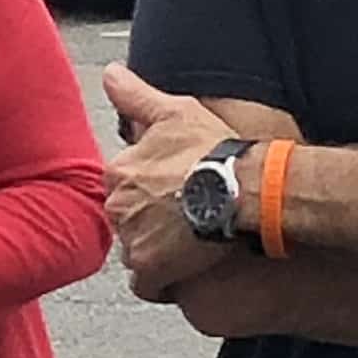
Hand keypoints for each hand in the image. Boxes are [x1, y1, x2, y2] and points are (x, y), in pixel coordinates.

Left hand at [101, 64, 232, 303]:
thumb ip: (136, 95)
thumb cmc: (214, 149)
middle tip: (183, 221)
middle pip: (128, 221)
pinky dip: (161, 283)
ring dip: (156, 251)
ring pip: (137, 251)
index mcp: (119, 171)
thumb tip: (110, 72)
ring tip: (189, 246)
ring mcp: (132, 239)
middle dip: (149, 222)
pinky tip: (183, 276)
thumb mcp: (174, 112)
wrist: (246, 189)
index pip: (123, 189)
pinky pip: (147, 285)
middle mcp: (117, 206)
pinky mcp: (151, 269)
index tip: (172, 193)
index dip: (149, 192)